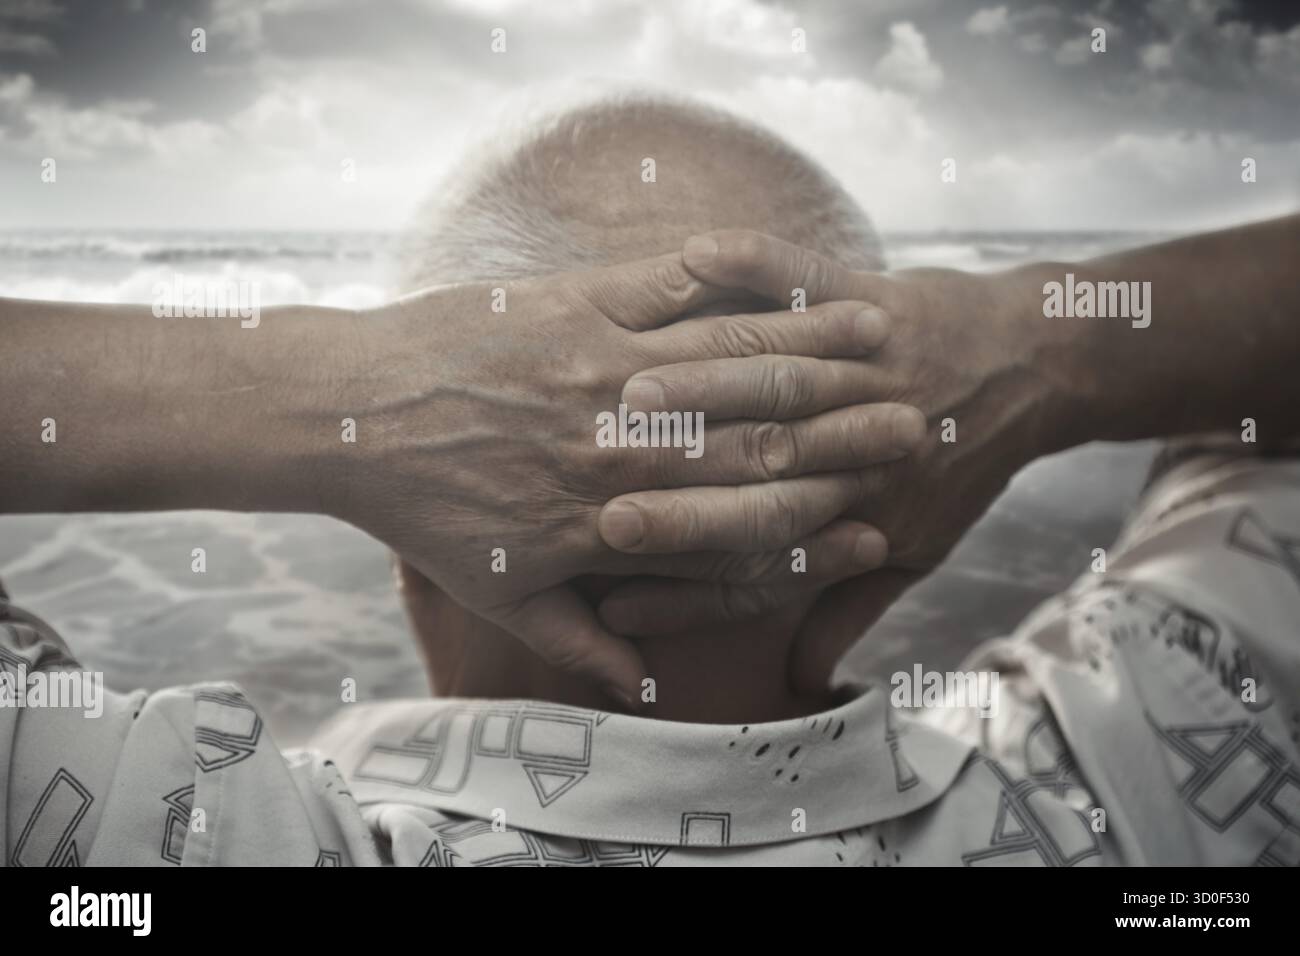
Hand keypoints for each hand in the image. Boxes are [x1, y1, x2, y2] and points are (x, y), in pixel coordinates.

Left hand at [330, 250, 925, 702]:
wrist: (350, 419)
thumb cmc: (425, 511)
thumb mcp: (501, 596)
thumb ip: (581, 641)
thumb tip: (641, 681)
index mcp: (619, 514)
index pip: (742, 522)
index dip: (820, 525)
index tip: (883, 524)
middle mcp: (625, 440)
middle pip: (758, 435)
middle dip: (846, 431)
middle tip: (917, 421)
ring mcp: (605, 363)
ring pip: (729, 355)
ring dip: (812, 349)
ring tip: (879, 340)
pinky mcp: (578, 301)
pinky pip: (673, 285)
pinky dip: (738, 280)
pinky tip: (785, 271)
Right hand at [595, 231, 1070, 691]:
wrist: (1035, 370)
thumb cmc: (965, 466)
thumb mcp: (918, 553)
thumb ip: (848, 607)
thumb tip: (805, 675)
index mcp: (853, 511)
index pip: (747, 556)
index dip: (679, 583)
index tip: (615, 594)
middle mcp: (850, 442)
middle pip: (740, 468)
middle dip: (667, 491)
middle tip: (599, 504)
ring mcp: (856, 364)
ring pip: (760, 375)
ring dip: (692, 384)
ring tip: (623, 393)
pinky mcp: (859, 296)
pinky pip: (795, 272)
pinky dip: (750, 261)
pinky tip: (696, 253)